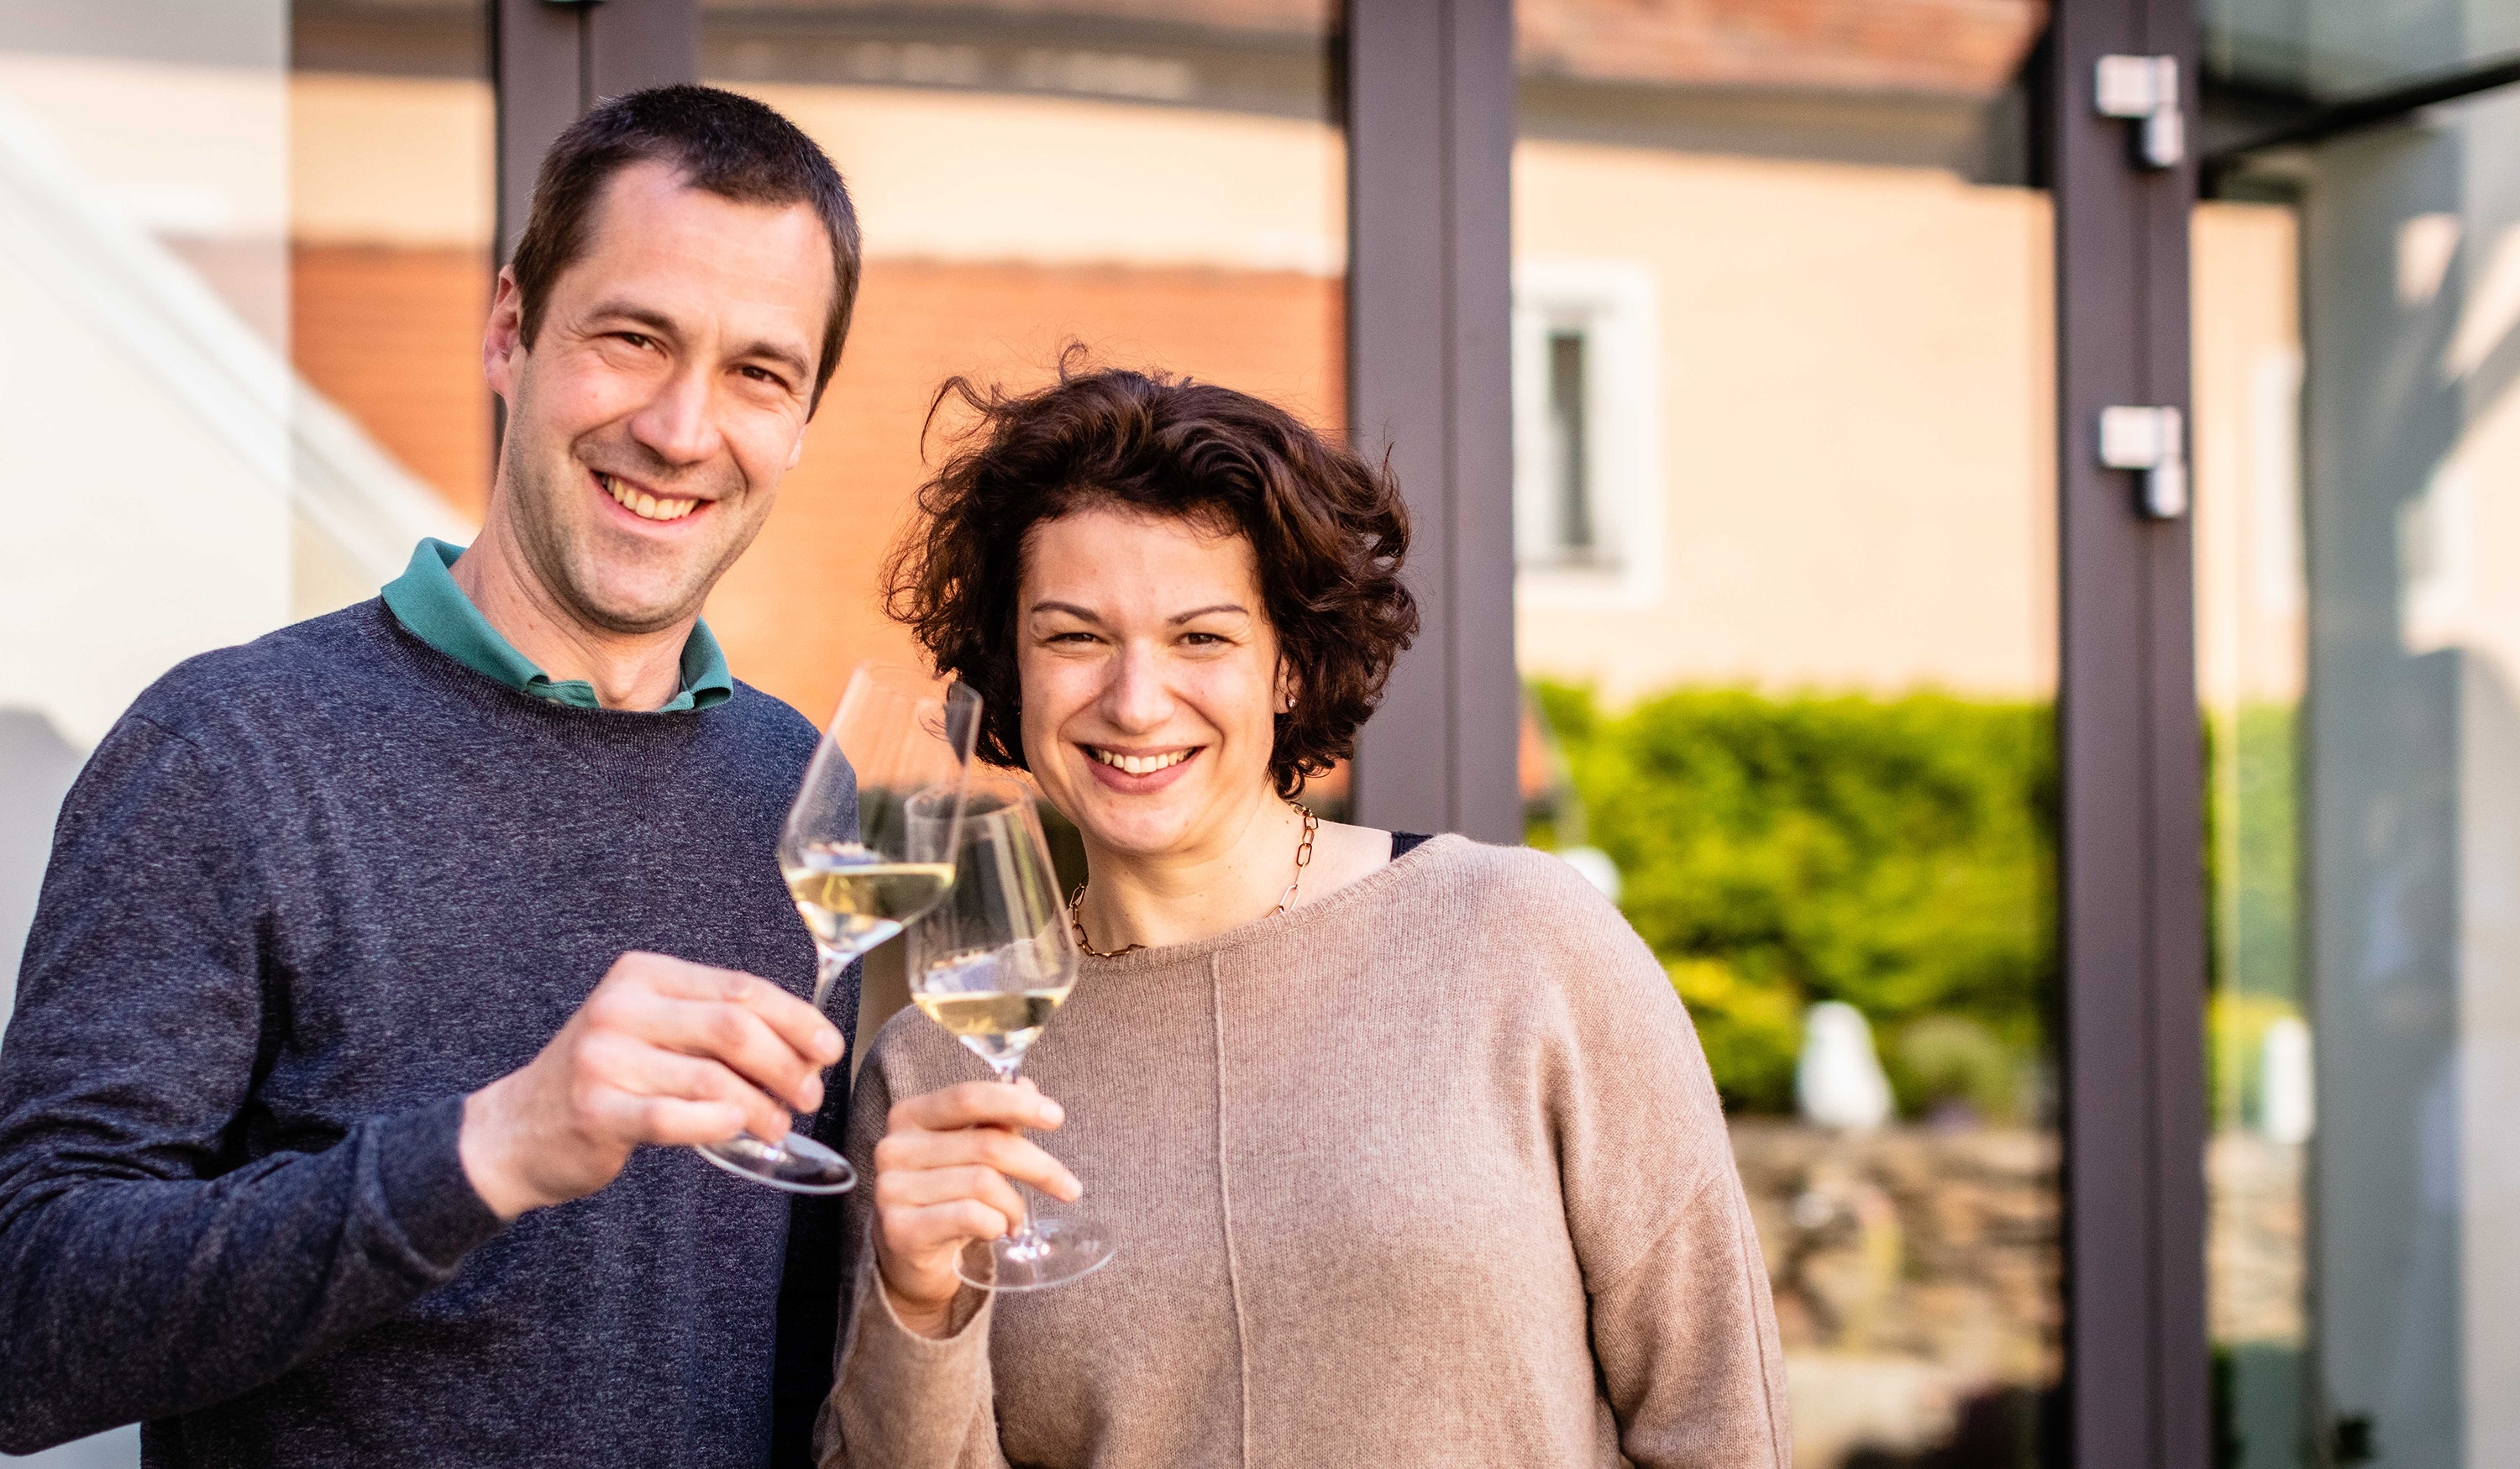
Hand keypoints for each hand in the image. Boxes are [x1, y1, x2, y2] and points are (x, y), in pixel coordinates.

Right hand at [458, 951, 843, 1219]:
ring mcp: (603, 1057)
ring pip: (712, 1076)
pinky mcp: (596, 1110)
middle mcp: (621, 1006)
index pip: (739, 988)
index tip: (829, 1048)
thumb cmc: (603, 1079)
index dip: (796, 1019)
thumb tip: (805, 1044)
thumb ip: (712, 1026)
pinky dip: (718, 1124)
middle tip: (809, 1094)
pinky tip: (740, 1131)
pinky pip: (675, 1117)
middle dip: (787, 1063)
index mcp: (643, 975)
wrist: (515, 1130)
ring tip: (779, 1125)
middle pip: (734, 1027)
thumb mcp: (651, 1030)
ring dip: (761, 1105)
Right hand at [870, 1080, 1079, 1336]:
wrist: (910, 1254)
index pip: (967, 1097)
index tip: (1056, 1117)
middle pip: (986, 1144)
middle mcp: (893, 1147)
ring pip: (983, 1183)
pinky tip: (997, 1231)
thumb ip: (995, 1121)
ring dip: (1014, 1205)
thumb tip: (1026, 1085)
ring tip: (1015, 1219)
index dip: (1015, 1103)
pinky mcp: (899, 1229)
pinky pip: (972, 1217)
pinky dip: (998, 1224)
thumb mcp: (969, 1153)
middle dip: (1039, 1167)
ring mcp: (891, 1189)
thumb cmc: (945, 1195)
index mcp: (909, 1115)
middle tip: (1069, 1188)